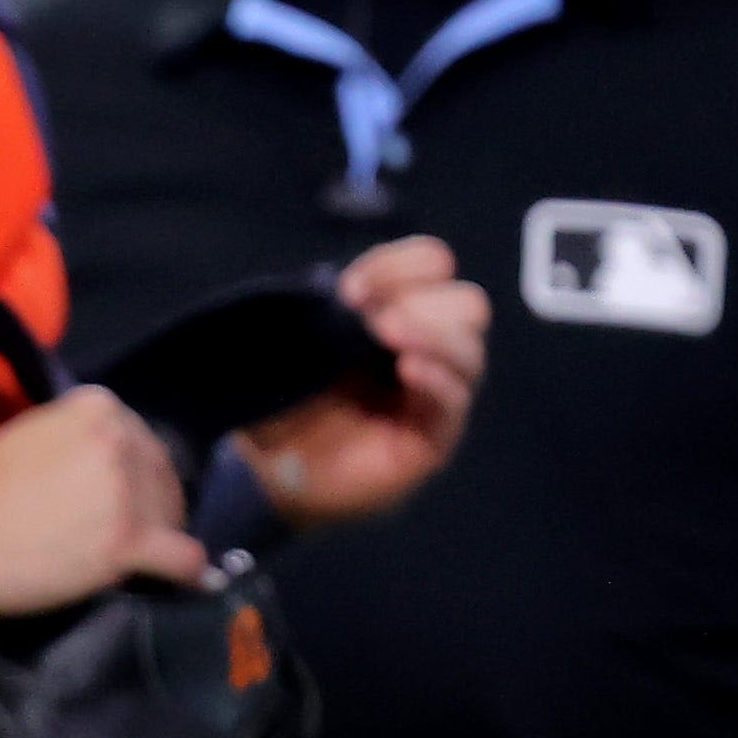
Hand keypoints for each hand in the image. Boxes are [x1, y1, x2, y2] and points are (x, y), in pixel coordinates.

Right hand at [0, 387, 206, 613]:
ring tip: (145, 553)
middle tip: (131, 523)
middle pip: (162, 472)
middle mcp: (121, 442)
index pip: (139, 435)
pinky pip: (182, 556)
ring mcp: (128, 493)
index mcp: (96, 408)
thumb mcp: (28, 434)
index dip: (133, 465)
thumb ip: (71, 438)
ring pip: (173, 513)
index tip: (120, 485)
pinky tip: (186, 577)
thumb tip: (93, 465)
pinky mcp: (128, 542)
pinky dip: (187, 569)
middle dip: (153, 498)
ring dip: (163, 532)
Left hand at [233, 235, 485, 530]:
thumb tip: (343, 291)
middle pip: (466, 303)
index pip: (429, 264)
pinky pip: (454, 402)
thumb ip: (310, 311)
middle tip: (371, 318)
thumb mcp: (284, 346)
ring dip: (434, 335)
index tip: (349, 290)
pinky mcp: (432, 439)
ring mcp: (431, 394)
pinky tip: (410, 370)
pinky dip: (438, 380)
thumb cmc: (279, 401)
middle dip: (422, 299)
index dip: (397, 265)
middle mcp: (424, 348)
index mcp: (393, 312)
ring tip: (389, 335)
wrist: (268, 473)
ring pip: (469, 349)